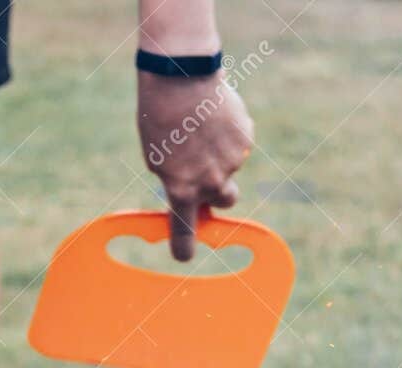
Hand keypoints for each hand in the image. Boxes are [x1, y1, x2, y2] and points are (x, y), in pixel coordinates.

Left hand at [137, 70, 253, 260]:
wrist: (181, 78)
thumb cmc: (159, 117)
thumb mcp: (156, 157)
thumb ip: (174, 180)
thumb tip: (190, 195)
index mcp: (181, 190)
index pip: (184, 230)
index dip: (183, 246)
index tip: (183, 256)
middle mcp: (210, 182)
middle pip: (226, 201)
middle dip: (220, 192)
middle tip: (208, 170)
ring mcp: (231, 162)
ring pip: (232, 168)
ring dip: (222, 156)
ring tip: (203, 128)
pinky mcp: (244, 140)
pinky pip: (238, 144)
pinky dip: (229, 133)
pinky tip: (214, 114)